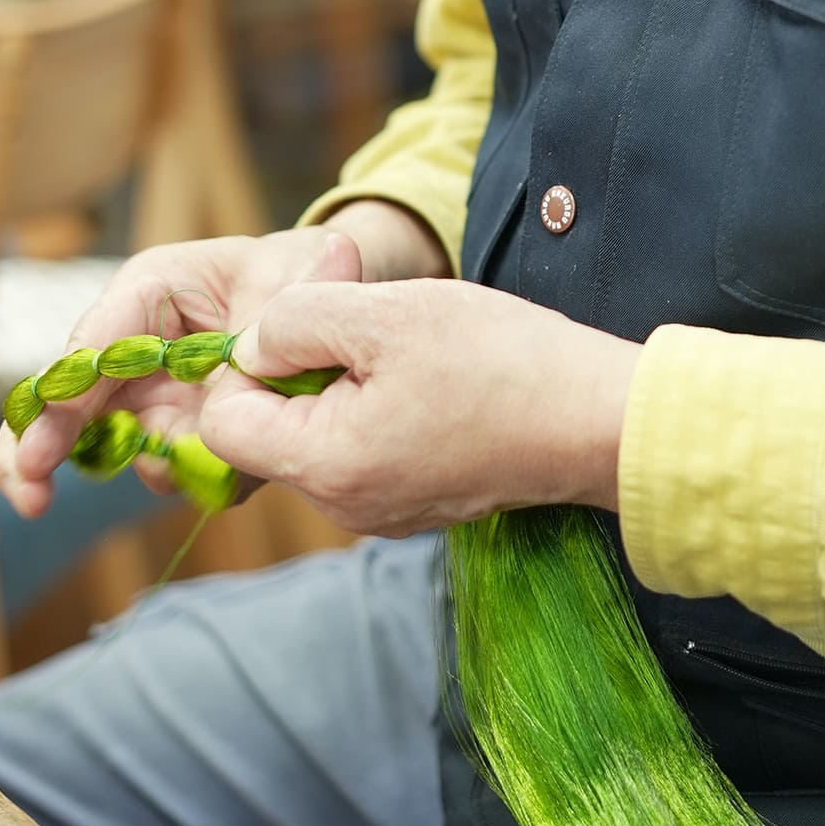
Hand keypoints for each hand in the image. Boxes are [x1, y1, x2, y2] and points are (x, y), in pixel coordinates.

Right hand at [0, 201, 447, 517]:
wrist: (328, 296)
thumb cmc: (301, 270)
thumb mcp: (297, 275)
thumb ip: (274, 317)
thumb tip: (254, 360)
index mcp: (150, 292)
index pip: (92, 347)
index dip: (61, 398)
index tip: (40, 451)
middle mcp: (137, 347)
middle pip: (66, 401)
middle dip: (40, 447)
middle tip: (31, 498)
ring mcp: (154, 395)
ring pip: (112, 444)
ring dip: (144, 464)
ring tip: (204, 464)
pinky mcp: (182, 434)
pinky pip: (170, 468)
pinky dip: (191, 476)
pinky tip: (240, 468)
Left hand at [193, 278, 641, 537]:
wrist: (601, 421)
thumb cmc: (501, 363)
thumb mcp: (385, 314)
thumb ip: (297, 321)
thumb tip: (253, 343)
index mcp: (324, 465)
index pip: (223, 421)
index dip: (248, 361)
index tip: (308, 324)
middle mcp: (344, 505)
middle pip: (270, 429)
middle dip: (303, 368)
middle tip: (370, 324)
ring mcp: (384, 511)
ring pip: (320, 434)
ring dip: (347, 383)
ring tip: (412, 351)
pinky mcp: (419, 502)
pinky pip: (367, 449)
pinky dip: (383, 408)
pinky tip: (435, 381)